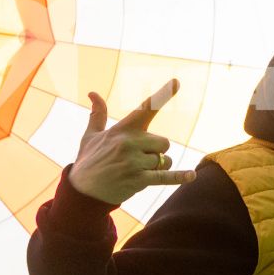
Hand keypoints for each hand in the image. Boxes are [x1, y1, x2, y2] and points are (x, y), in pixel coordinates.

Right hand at [68, 78, 196, 204]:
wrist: (82, 192)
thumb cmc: (88, 161)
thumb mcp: (91, 136)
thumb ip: (98, 114)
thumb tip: (93, 93)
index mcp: (122, 129)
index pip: (145, 109)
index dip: (162, 95)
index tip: (176, 82)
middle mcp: (129, 143)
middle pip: (164, 142)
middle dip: (156, 151)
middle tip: (138, 159)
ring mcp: (134, 162)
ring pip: (165, 160)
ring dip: (158, 167)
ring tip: (138, 171)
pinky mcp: (138, 180)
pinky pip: (165, 177)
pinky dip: (179, 176)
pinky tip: (191, 175)